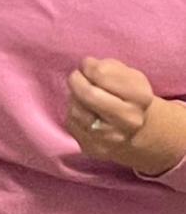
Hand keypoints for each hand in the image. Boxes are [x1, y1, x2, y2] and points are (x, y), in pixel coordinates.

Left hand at [66, 57, 185, 176]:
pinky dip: (73, 113)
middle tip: (76, 76)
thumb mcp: (129, 77)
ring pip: (76, 109)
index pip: (102, 74)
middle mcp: (129, 120)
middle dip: (76, 80)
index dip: (89, 66)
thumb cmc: (129, 98)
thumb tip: (87, 66)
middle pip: (88, 94)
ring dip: (74, 98)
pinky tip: (83, 111)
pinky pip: (72, 123)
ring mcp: (111, 138)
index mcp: (141, 97)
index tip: (87, 65)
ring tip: (82, 95)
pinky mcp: (93, 148)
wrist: (138, 134)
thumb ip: (109, 67)